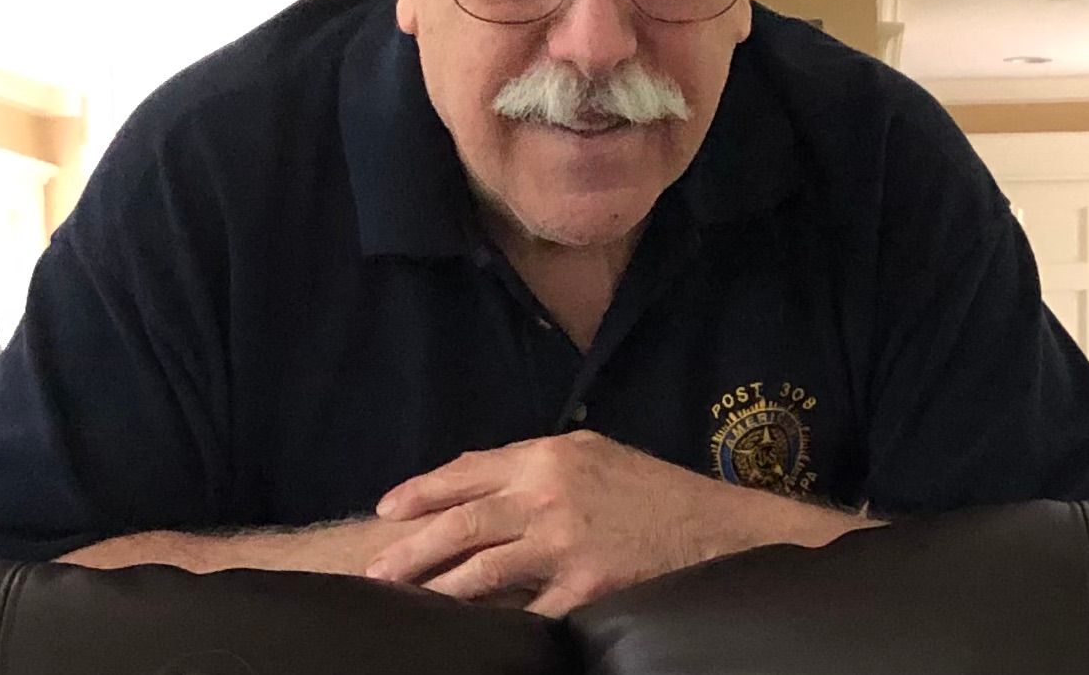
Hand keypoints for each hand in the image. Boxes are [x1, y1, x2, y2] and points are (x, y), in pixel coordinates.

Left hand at [365, 431, 717, 614]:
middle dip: (411, 549)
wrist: (712, 527)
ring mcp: (564, 546)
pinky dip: (495, 624)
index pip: (467, 472)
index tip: (387, 510)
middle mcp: (548, 496)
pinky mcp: (583, 590)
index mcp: (547, 456)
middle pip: (462, 524)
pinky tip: (470, 635)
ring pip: (481, 571)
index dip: (422, 492)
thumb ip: (533, 463)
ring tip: (403, 602)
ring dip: (437, 589)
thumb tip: (474, 479)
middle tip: (376, 570)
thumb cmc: (649, 488)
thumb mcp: (589, 453)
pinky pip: (526, 613)